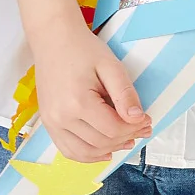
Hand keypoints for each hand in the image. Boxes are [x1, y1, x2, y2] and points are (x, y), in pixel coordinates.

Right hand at [27, 16, 150, 163]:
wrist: (53, 39)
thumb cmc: (82, 49)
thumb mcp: (111, 66)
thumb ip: (125, 94)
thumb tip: (138, 119)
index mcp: (77, 102)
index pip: (113, 129)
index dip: (134, 128)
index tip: (147, 119)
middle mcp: (61, 117)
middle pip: (101, 142)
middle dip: (126, 137)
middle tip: (142, 128)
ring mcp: (51, 123)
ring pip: (85, 152)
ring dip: (109, 150)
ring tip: (126, 140)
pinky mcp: (47, 123)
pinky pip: (69, 150)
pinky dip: (88, 155)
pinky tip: (104, 150)